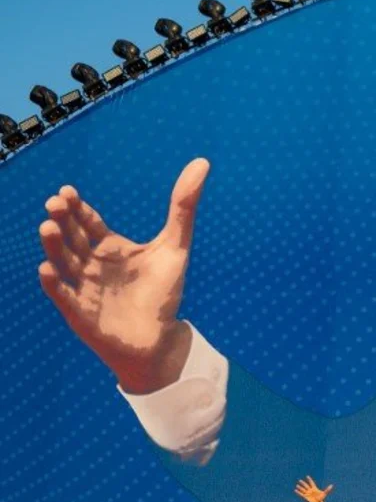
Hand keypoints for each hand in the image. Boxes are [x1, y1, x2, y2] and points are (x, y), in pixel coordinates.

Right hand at [37, 159, 210, 393]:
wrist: (160, 338)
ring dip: (53, 245)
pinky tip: (47, 269)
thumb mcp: (176, 245)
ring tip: (47, 227)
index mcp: (110, 247)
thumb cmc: (163, 292)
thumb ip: (184, 206)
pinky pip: (63, 296)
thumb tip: (202, 162)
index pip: (88, 222)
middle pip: (72, 237)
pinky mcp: (80, 313)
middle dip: (62, 220)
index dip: (77, 207)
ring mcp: (84, 288)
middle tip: (56, 203)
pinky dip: (54, 284)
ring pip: (63, 262)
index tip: (68, 191)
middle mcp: (92, 264)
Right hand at [295, 476, 333, 501]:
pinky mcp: (305, 497)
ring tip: (297, 485)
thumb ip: (328, 489)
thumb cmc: (321, 497)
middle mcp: (310, 490)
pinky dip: (298, 492)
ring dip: (300, 488)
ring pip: (303, 490)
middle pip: (306, 486)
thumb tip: (332, 485)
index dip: (309, 480)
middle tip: (299, 480)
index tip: (307, 476)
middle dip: (303, 483)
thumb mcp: (324, 493)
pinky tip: (295, 490)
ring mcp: (307, 493)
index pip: (311, 483)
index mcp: (314, 488)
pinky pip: (301, 494)